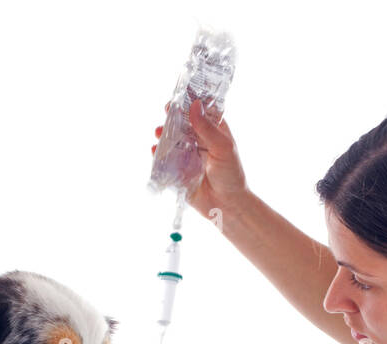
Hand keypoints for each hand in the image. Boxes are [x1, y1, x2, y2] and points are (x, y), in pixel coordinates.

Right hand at [153, 97, 250, 223]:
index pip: (199, 110)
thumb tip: (195, 105)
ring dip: (163, 134)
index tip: (180, 95)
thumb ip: (207, 128)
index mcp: (212, 130)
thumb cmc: (231, 174)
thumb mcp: (223, 148)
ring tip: (159, 132)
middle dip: (172, 116)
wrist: (226, 205)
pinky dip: (158, 154)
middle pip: (181, 123)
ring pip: (170, 139)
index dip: (189, 101)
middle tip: (167, 111)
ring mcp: (186, 154)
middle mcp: (197, 140)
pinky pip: (164, 159)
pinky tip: (155, 151)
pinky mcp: (177, 170)